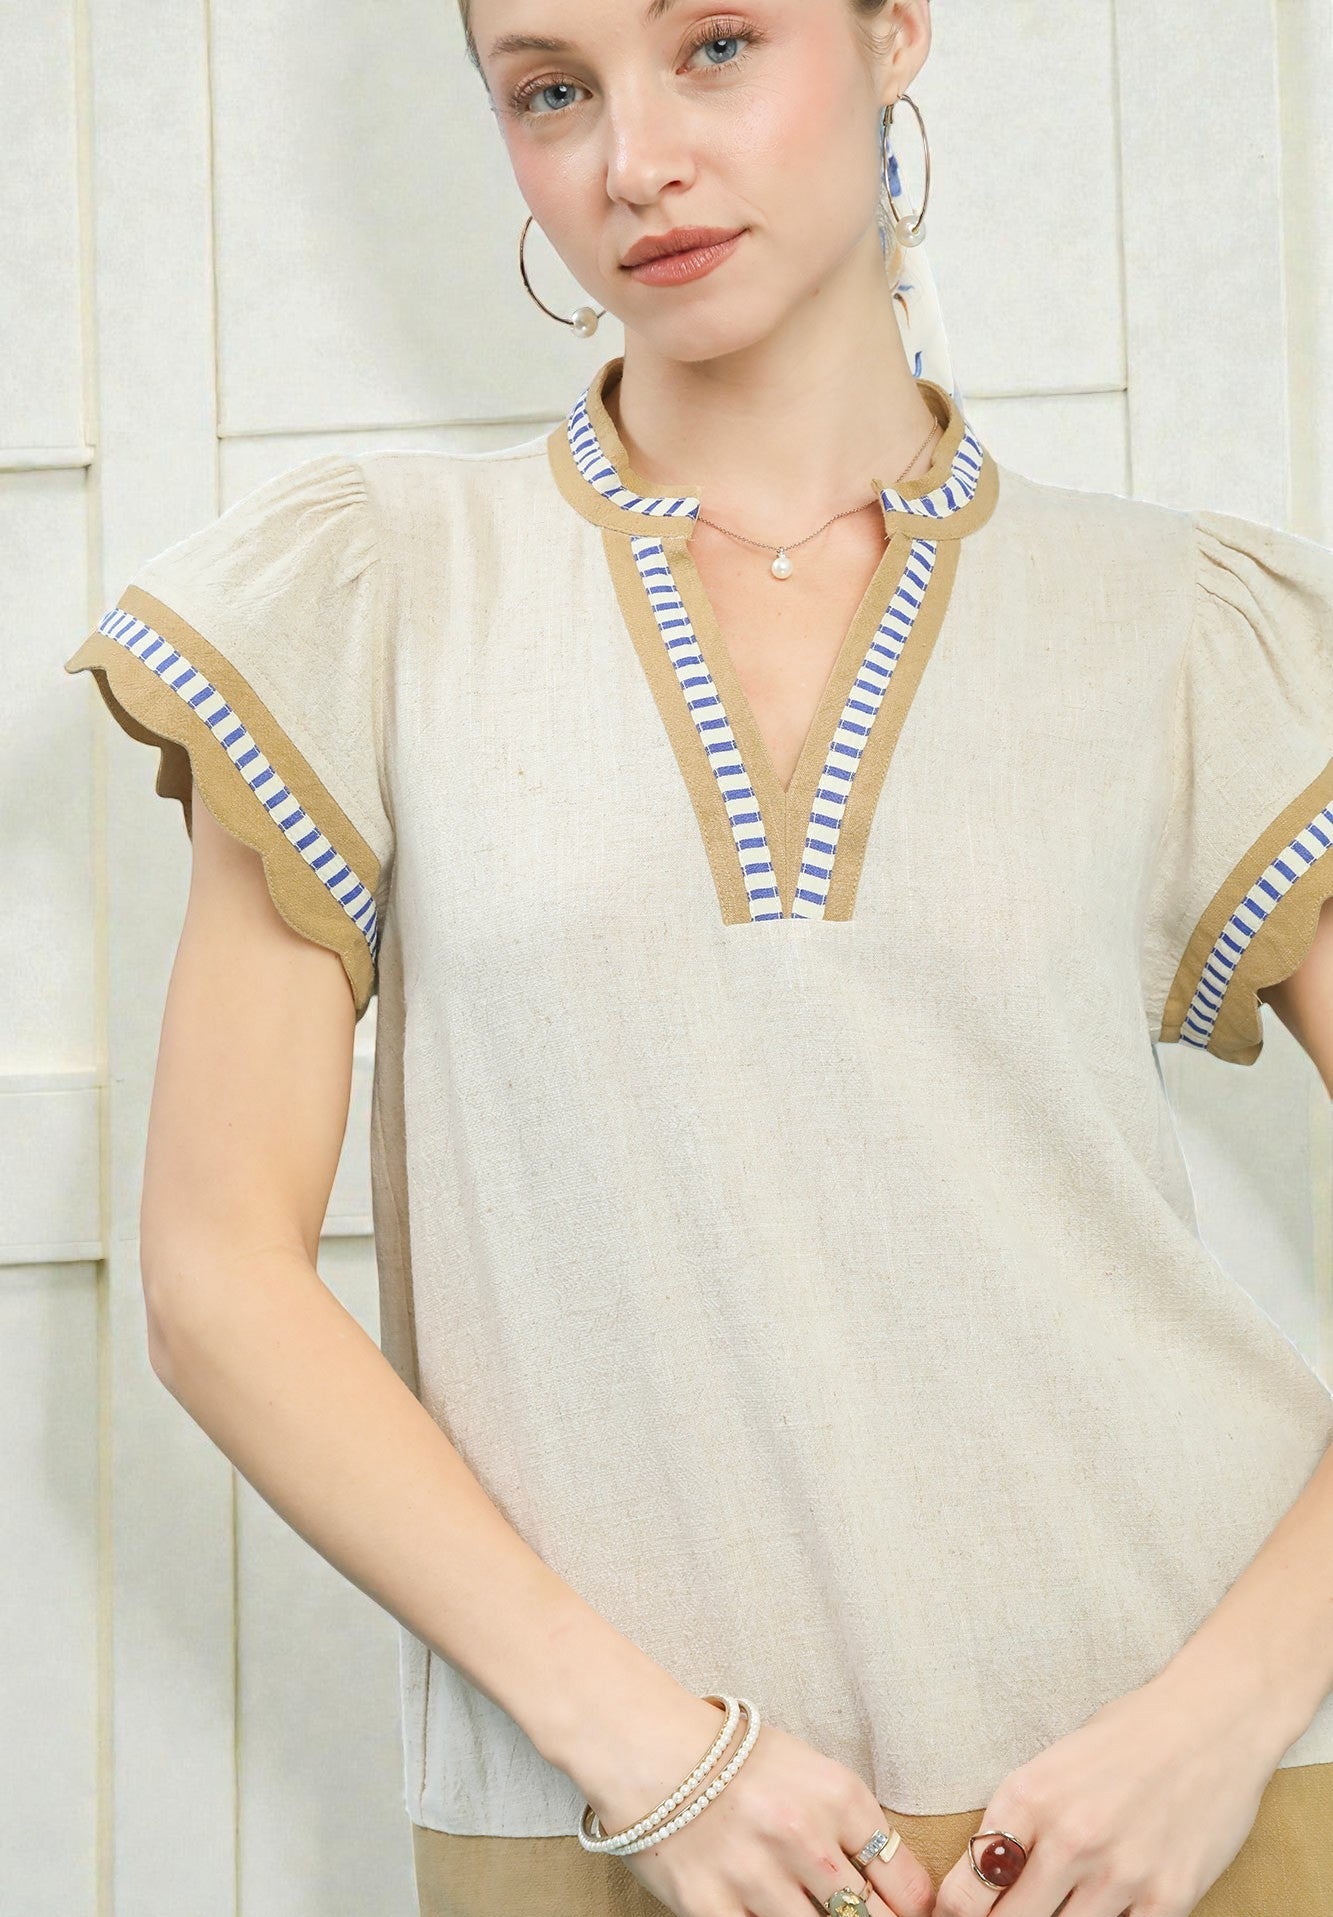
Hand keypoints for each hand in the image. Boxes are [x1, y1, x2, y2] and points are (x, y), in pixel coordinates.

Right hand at [585, 1696, 937, 1916]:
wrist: (650, 1750)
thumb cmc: (734, 1758)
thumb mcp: (808, 1771)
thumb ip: (849, 1825)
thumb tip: (891, 1889)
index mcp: (836, 1795)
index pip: (907, 1884)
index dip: (911, 1912)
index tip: (901, 1915)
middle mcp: (802, 1836)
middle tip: (859, 1915)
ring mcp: (755, 1875)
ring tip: (804, 1908)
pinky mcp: (711, 1906)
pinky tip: (767, 1915)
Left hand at [931, 1667, 1276, 1916]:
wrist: (1212, 1720)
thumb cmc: (1127, 1735)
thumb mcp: (1053, 1763)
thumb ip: (1019, 1821)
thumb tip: (983, 1877)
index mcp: (1029, 1795)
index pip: (966, 1890)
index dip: (955, 1913)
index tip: (958, 1916)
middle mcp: (1069, 1837)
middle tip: (1004, 1914)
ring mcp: (1120, 1872)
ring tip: (1062, 1904)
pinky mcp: (1168, 1896)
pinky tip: (1108, 1909)